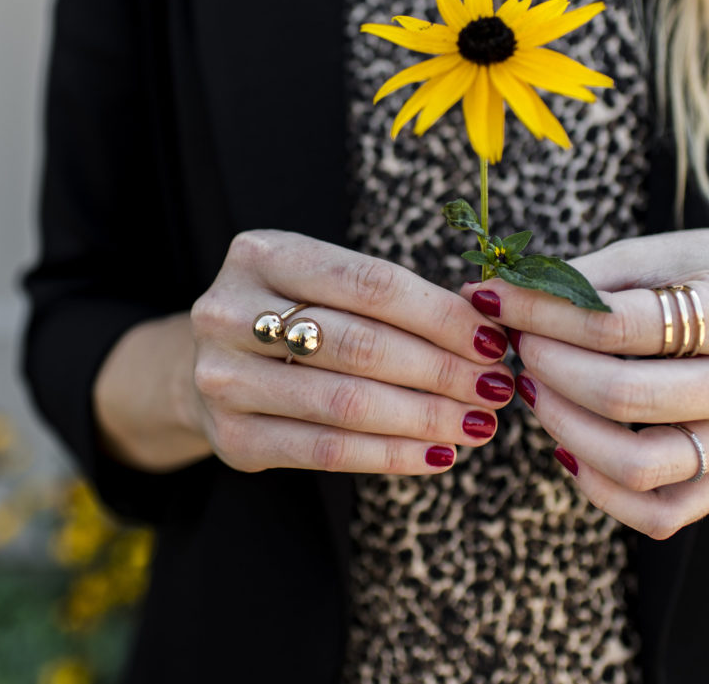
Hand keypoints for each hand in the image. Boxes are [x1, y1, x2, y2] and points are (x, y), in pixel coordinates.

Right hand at [186, 230, 517, 474]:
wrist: (212, 365)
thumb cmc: (295, 316)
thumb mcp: (327, 284)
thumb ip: (393, 298)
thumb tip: (488, 328)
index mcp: (262, 254)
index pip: (369, 283)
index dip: (439, 315)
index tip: (493, 340)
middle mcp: (229, 311)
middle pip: (360, 345)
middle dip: (441, 370)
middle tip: (497, 388)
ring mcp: (223, 377)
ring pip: (346, 403)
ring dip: (426, 418)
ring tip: (478, 424)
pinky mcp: (231, 437)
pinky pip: (326, 451)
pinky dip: (391, 455)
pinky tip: (437, 455)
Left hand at [459, 229, 708, 538]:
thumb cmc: (704, 276)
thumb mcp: (655, 253)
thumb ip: (583, 277)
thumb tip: (496, 294)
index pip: (622, 324)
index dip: (545, 313)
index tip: (497, 299)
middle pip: (625, 396)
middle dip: (550, 367)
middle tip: (518, 344)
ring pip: (638, 465)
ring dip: (565, 428)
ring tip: (535, 389)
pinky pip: (659, 513)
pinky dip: (600, 490)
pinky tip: (565, 446)